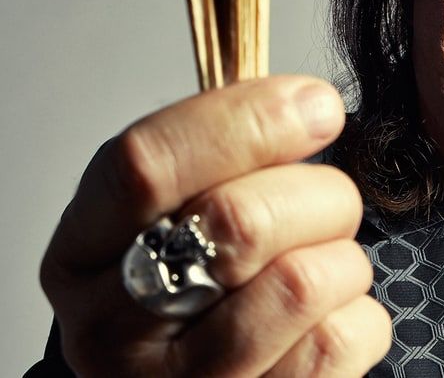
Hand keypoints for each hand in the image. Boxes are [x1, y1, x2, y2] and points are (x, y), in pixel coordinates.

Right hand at [39, 76, 391, 376]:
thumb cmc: (192, 290)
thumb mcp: (171, 215)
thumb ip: (217, 154)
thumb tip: (305, 104)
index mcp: (84, 252)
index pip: (145, 165)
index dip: (245, 122)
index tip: (313, 105)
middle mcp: (113, 328)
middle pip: (240, 221)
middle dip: (317, 193)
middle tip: (326, 202)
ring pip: (303, 282)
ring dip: (342, 258)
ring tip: (324, 264)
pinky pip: (342, 339)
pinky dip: (359, 314)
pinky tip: (329, 318)